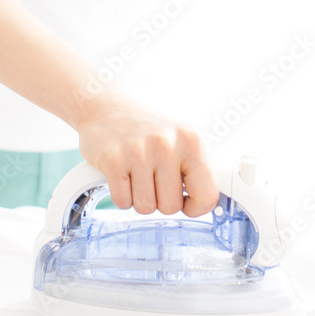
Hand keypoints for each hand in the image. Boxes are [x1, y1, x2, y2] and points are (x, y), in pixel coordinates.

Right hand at [77, 89, 218, 217]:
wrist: (105, 108)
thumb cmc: (144, 128)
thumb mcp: (179, 139)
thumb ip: (195, 169)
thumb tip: (209, 201)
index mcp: (191, 140)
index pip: (208, 193)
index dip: (196, 207)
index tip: (186, 202)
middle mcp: (167, 144)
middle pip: (171, 206)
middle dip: (160, 200)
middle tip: (151, 178)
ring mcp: (139, 151)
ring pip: (146, 207)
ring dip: (138, 198)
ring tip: (135, 174)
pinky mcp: (113, 159)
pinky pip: (122, 201)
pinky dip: (121, 195)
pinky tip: (121, 175)